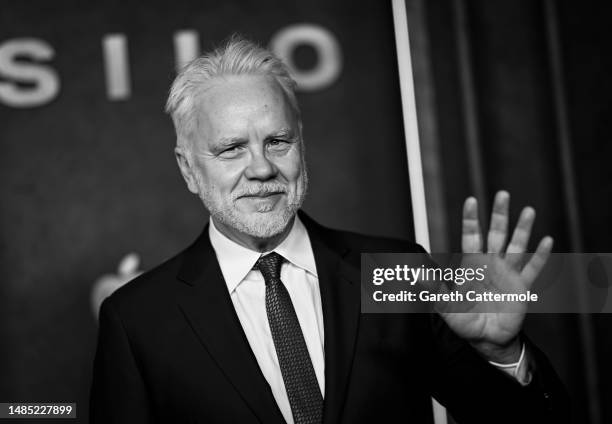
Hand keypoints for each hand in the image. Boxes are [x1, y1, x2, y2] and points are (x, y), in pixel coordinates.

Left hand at [439, 191, 552, 362]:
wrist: (486, 340)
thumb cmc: (464, 321)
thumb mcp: (445, 305)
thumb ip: (433, 288)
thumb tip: (414, 273)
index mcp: (472, 266)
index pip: (471, 237)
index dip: (472, 219)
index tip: (471, 200)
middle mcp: (491, 265)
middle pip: (496, 234)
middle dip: (499, 215)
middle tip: (502, 194)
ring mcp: (507, 275)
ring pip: (517, 247)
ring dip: (522, 229)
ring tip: (528, 210)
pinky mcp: (521, 288)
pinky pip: (533, 269)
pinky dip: (540, 256)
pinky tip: (547, 241)